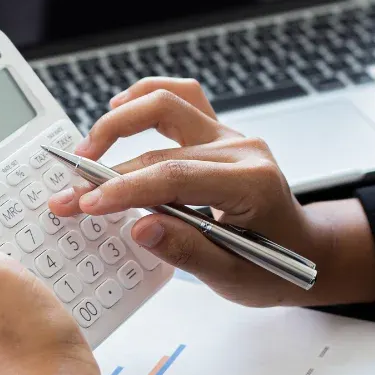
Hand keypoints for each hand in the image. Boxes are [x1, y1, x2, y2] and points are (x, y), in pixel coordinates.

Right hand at [49, 78, 374, 307]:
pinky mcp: (217, 133)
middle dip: (107, 171)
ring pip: (169, 103)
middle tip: (70, 195)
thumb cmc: (272, 267)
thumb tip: (140, 227)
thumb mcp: (232, 277)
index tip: (87, 204)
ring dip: (121, 120)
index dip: (125, 189)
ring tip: (86, 149)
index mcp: (250, 184)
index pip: (175, 177)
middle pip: (161, 144)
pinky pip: (181, 98)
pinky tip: (118, 107)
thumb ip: (186, 251)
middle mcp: (240, 150)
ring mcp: (229, 136)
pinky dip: (146, 97)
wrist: (304, 251)